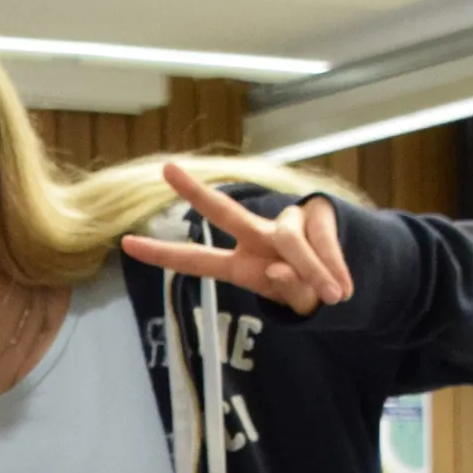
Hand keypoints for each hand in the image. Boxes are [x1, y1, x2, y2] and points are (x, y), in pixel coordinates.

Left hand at [116, 160, 353, 316]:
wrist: (348, 277)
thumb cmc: (308, 291)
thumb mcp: (295, 303)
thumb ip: (288, 293)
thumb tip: (281, 268)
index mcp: (241, 265)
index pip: (196, 260)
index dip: (162, 254)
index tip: (124, 243)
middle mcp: (256, 237)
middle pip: (224, 212)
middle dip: (196, 193)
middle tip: (166, 169)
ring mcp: (285, 224)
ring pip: (291, 243)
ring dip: (313, 272)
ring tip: (334, 295)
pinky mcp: (317, 215)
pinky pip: (321, 244)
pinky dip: (332, 268)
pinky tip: (342, 288)